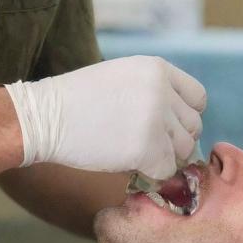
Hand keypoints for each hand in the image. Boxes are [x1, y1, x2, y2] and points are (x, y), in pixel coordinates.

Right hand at [4, 55, 206, 178]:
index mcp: (158, 68)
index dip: (183, 116)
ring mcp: (156, 118)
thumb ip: (155, 90)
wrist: (45, 117)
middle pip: (193, 126)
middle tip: (145, 145)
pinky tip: (127, 164)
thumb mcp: (122, 76)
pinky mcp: (148, 148)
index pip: (197, 98)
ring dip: (163, 158)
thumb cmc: (78, 100)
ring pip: (183, 151)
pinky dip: (150, 174)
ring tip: (133, 152)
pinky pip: (166, 171)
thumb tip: (184, 123)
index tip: (164, 127)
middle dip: (173, 140)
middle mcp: (162, 90)